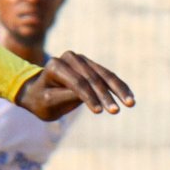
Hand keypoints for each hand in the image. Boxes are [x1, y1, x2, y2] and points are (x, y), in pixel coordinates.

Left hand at [17, 51, 134, 119]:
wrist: (38, 94)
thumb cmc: (41, 101)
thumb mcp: (49, 103)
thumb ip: (67, 97)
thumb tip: (92, 95)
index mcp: (54, 65)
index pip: (76, 83)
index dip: (89, 97)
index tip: (99, 112)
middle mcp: (69, 58)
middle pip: (92, 78)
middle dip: (105, 96)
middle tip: (116, 111)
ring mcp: (81, 60)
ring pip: (104, 75)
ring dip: (118, 90)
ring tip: (130, 104)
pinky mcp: (91, 65)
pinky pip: (108, 76)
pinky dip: (119, 87)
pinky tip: (130, 98)